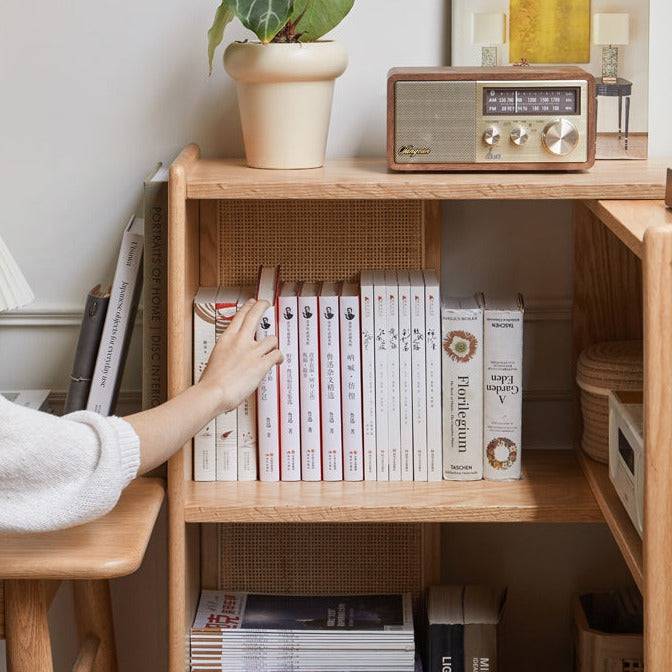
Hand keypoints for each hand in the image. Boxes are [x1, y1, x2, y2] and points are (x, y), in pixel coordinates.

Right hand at [199, 299, 282, 414]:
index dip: (247, 307)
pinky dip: (280, 357)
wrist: (213, 392)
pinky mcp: (261, 363)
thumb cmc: (210, 382)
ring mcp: (252, 351)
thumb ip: (226, 355)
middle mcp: (240, 341)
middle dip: (262, 307)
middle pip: (255, 316)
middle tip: (266, 304)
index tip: (252, 303)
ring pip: (272, 338)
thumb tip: (230, 359)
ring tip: (273, 349)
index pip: (239, 317)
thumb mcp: (215, 360)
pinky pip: (277, 354)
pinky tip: (279, 361)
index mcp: (226, 339)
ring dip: (273, 344)